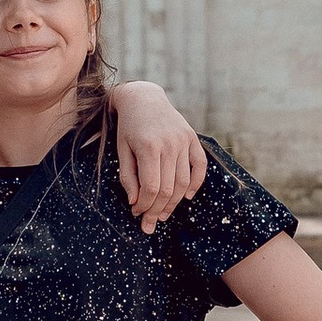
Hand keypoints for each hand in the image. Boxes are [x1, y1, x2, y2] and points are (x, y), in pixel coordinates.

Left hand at [109, 81, 205, 232]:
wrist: (143, 98)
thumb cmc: (128, 127)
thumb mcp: (122, 150)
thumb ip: (128, 177)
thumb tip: (135, 202)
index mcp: (148, 147)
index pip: (151, 188)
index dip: (144, 206)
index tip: (137, 213)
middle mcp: (169, 145)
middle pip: (168, 189)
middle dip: (157, 210)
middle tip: (149, 222)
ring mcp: (184, 141)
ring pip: (183, 182)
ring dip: (174, 203)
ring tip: (163, 213)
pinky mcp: (193, 139)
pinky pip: (200, 166)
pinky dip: (196, 184)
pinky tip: (186, 197)